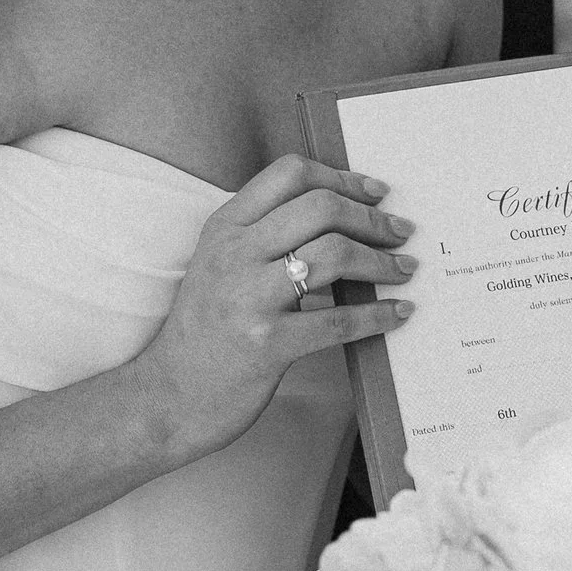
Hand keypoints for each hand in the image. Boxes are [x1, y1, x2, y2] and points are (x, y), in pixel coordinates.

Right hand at [136, 154, 414, 459]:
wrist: (167, 396)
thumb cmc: (204, 330)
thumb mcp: (220, 265)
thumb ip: (264, 236)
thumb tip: (341, 216)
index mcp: (224, 227)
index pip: (290, 174)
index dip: (342, 177)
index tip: (375, 192)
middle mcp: (234, 254)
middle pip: (321, 208)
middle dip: (372, 218)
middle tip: (401, 232)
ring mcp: (249, 298)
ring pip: (334, 255)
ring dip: (382, 261)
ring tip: (404, 269)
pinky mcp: (267, 344)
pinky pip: (338, 320)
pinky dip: (378, 315)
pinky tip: (397, 313)